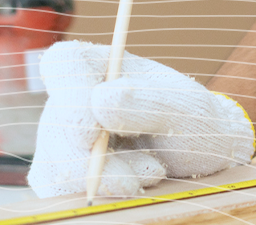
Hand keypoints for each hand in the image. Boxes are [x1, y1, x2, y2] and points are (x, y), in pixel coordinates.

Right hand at [27, 40, 254, 198]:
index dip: (70, 94)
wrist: (200, 156)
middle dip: (91, 159)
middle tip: (137, 175)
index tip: (93, 129)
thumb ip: (148, 102)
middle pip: (55, 124)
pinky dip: (104, 193)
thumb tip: (100, 98)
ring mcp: (67, 136)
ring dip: (107, 178)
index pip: (63, 63)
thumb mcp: (186, 108)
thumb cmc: (194, 121)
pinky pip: (65, 189)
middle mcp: (75, 98)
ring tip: (153, 170)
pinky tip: (138, 182)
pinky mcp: (67, 171)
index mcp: (100, 66)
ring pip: (58, 164)